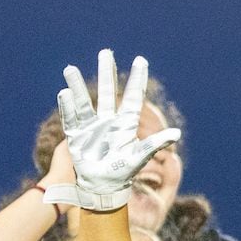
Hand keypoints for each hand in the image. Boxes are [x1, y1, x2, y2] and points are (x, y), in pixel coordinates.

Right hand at [52, 51, 180, 212]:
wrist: (102, 188)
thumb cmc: (122, 173)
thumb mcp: (139, 158)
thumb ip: (155, 145)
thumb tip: (176, 134)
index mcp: (125, 125)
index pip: (132, 97)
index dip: (136, 80)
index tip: (140, 60)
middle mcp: (107, 121)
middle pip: (106, 92)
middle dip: (106, 73)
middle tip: (105, 52)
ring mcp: (90, 127)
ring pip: (84, 102)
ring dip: (77, 86)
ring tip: (70, 68)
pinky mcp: (76, 136)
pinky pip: (70, 118)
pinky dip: (68, 106)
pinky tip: (64, 92)